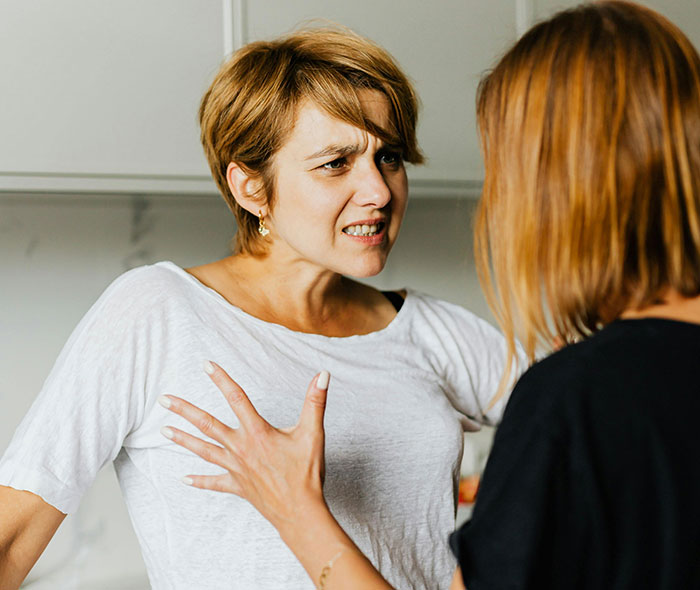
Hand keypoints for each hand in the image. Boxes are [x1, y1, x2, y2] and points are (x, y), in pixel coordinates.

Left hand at [159, 361, 330, 531]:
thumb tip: (322, 375)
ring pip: (204, 450)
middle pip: (207, 425)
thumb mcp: (313, 433)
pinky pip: (214, 482)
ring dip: (183, 440)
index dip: (221, 380)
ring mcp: (236, 468)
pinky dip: (199, 480)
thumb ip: (315, 401)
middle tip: (164, 399)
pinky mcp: (238, 486)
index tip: (206, 365)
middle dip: (185, 410)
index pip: (236, 398)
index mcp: (257, 432)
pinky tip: (183, 479)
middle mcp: (241, 448)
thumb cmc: (306, 473)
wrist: (300, 512)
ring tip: (163, 430)